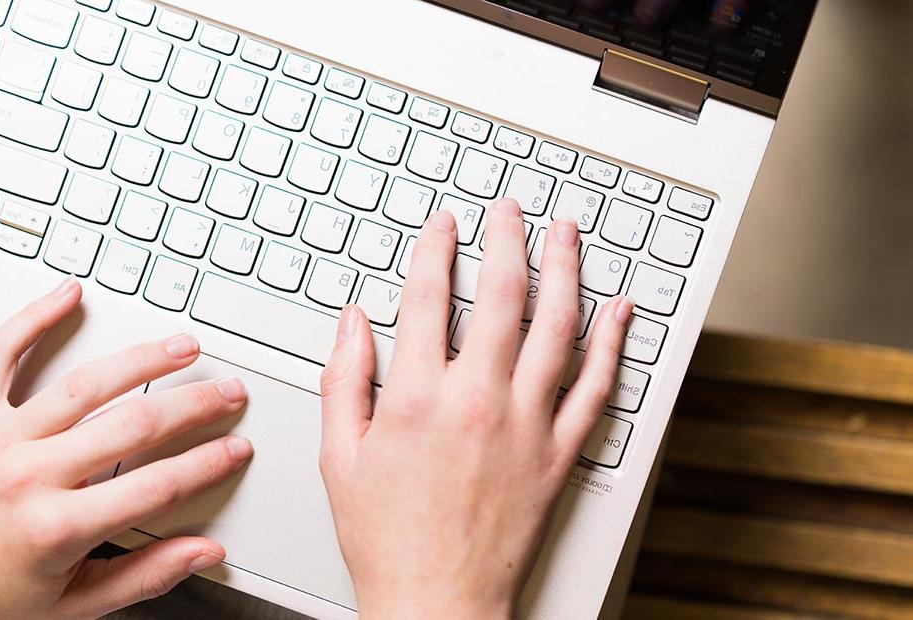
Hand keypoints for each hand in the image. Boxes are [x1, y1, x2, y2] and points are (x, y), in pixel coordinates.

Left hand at [0, 279, 252, 618]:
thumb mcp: (73, 607)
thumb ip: (144, 576)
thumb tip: (204, 553)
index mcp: (59, 528)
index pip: (158, 484)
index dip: (208, 463)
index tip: (235, 447)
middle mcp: (29, 477)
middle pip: (133, 425)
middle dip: (194, 404)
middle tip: (228, 391)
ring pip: (83, 384)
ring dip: (141, 359)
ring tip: (180, 347)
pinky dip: (32, 318)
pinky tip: (66, 294)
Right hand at [319, 200, 632, 617]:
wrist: (438, 600)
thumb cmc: (387, 536)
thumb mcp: (339, 455)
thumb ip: (343, 379)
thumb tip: (352, 322)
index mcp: (417, 397)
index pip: (428, 297)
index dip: (436, 248)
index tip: (443, 225)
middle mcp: (478, 400)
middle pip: (502, 295)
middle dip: (506, 239)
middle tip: (509, 210)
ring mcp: (527, 424)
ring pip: (557, 327)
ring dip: (565, 270)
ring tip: (566, 233)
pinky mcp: (560, 454)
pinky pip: (596, 387)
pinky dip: (612, 343)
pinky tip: (620, 311)